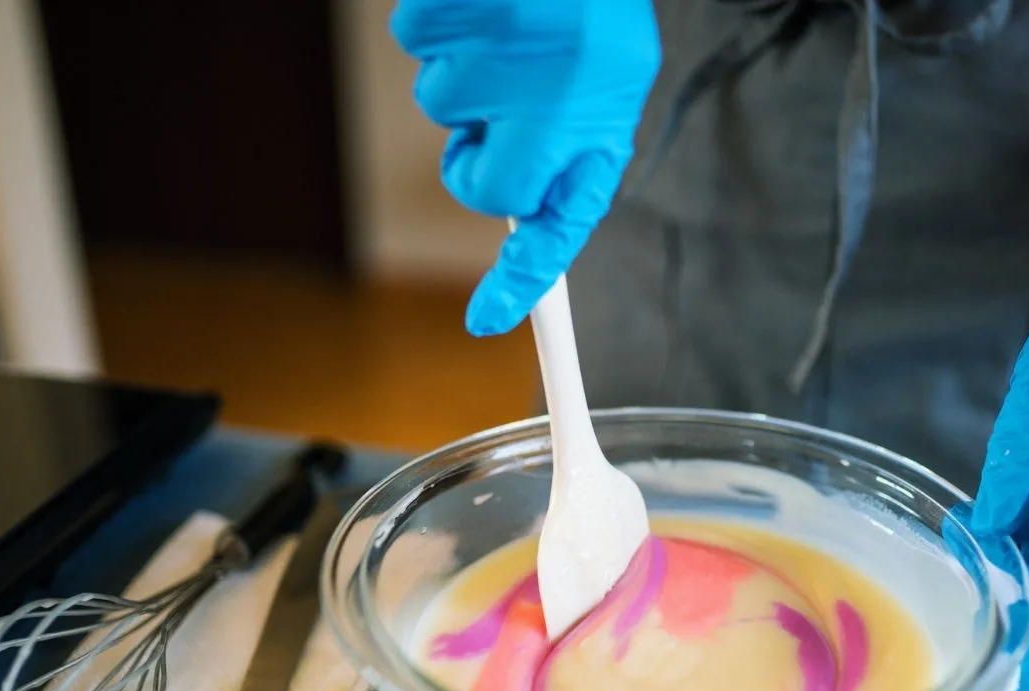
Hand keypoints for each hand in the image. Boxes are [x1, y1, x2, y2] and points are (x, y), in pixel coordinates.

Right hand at [391, 0, 659, 334]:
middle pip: (477, 179)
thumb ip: (570, 153)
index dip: (520, 281)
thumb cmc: (591, 4)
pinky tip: (484, 1)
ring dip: (466, 73)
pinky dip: (441, 25)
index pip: (555, 230)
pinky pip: (420, 43)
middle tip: (510, 103)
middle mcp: (548, 109)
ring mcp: (494, 67)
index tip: (488, 321)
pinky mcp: (446, 20)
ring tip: (511, 26)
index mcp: (596, 127)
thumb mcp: (609, 81)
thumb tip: (520, 208)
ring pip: (442, 107)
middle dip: (476, 152)